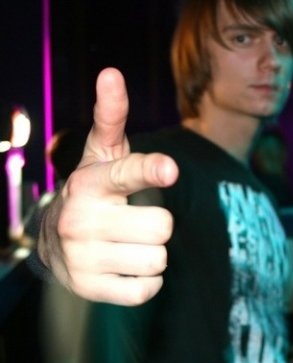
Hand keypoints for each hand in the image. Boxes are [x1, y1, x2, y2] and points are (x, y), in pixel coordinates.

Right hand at [38, 68, 177, 305]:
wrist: (54, 239)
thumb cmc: (94, 189)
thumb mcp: (102, 153)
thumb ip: (111, 116)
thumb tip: (111, 72)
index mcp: (92, 181)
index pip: (128, 174)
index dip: (150, 171)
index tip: (168, 169)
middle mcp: (82, 218)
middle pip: (163, 226)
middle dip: (158, 223)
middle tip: (134, 220)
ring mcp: (82, 257)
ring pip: (159, 259)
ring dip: (152, 252)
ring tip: (128, 242)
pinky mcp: (89, 289)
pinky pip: (147, 290)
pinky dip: (146, 280)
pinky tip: (125, 266)